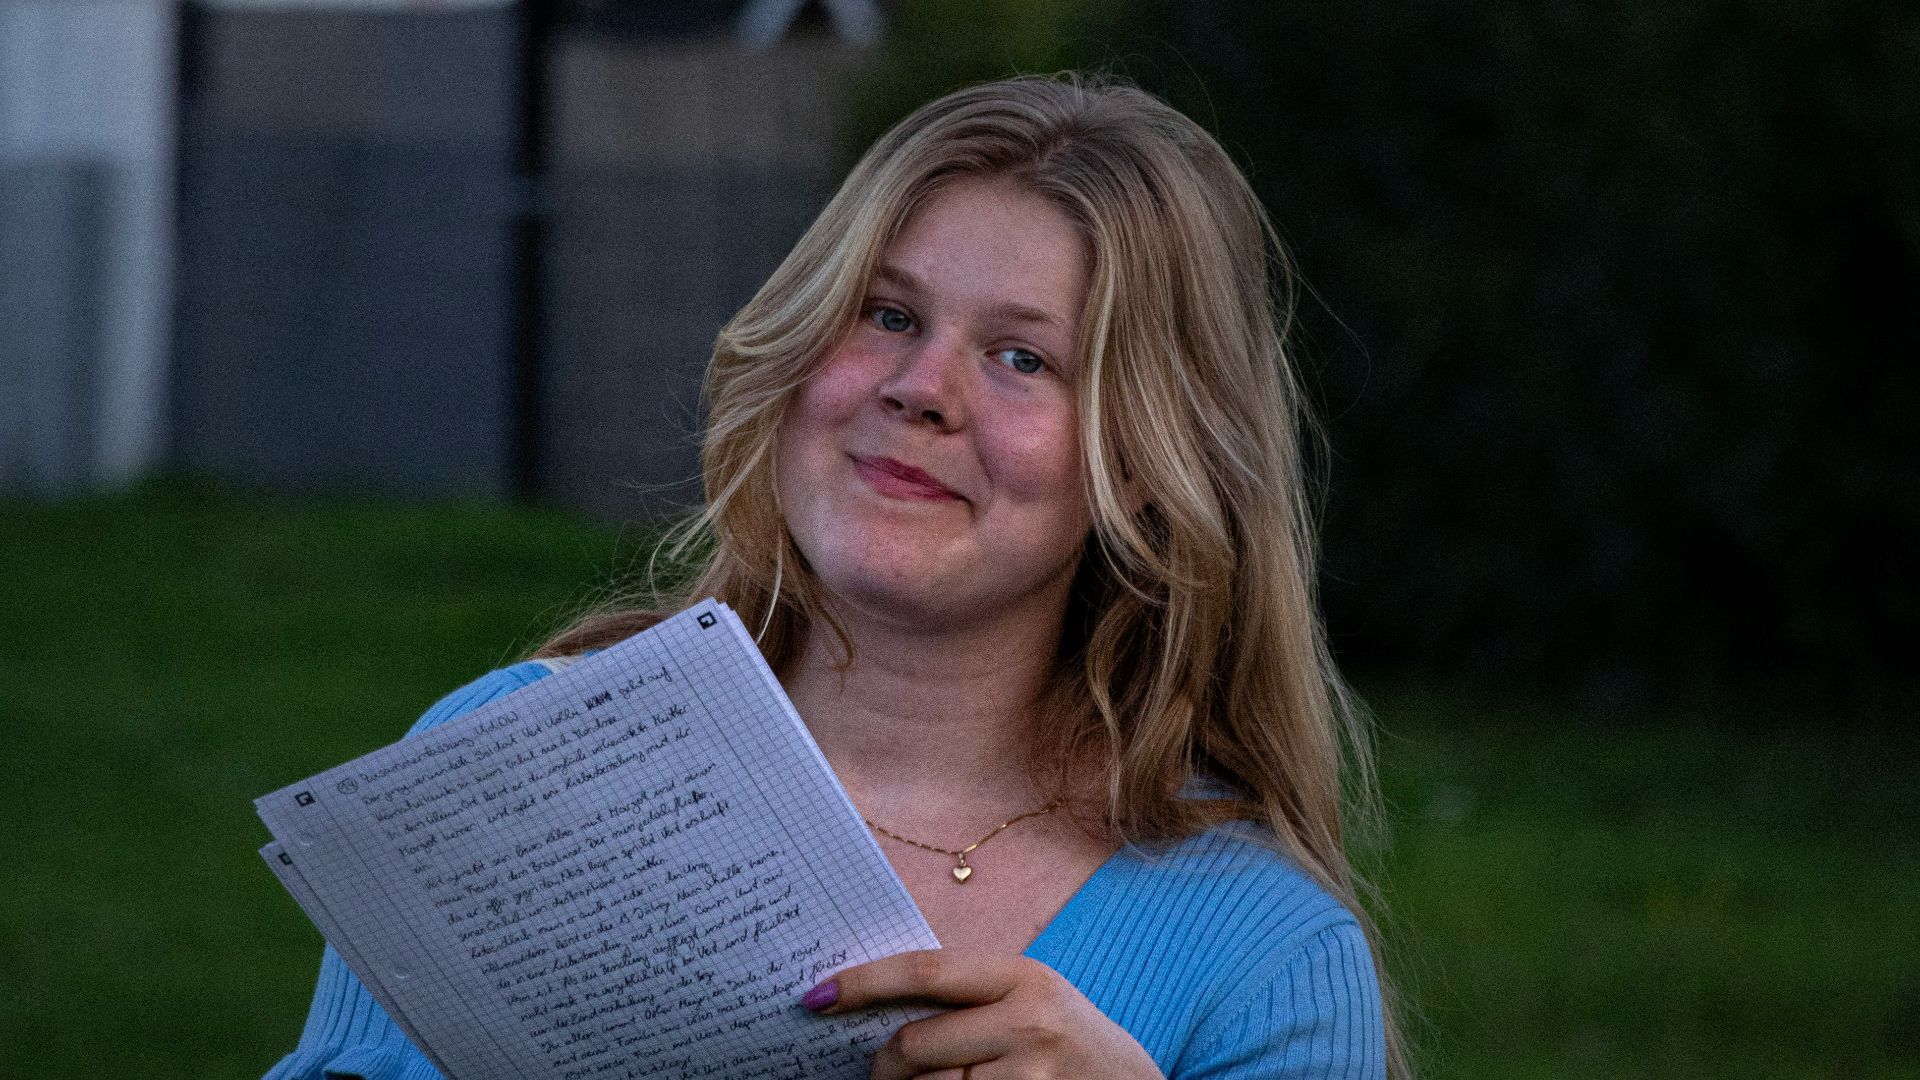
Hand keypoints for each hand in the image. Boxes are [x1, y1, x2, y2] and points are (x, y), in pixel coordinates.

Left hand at [802, 949, 1164, 1079]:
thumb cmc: (1066, 1043)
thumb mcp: (1029, 1001)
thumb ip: (967, 998)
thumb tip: (873, 1007)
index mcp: (1024, 977)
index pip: (925, 973)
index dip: (863, 983)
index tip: (816, 996)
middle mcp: (1031, 1024)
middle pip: (915, 1045)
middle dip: (887, 1067)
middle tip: (885, 1074)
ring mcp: (1032, 1078)